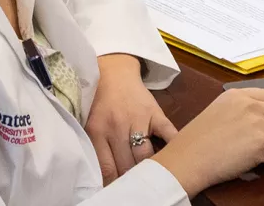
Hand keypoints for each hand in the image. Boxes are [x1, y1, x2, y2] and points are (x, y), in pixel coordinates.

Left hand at [85, 54, 176, 181]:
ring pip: (145, 156)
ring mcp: (138, 119)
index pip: (107, 168)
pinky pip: (168, 134)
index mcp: (97, 131)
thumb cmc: (99, 102)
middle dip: (131, 179)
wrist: (113, 71)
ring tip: (151, 177)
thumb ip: (96, 149)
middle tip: (135, 187)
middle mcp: (117, 126)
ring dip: (149, 169)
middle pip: (127, 165)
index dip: (114, 184)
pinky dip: (172, 148)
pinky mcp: (155, 113)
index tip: (117, 192)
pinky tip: (173, 159)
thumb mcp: (89, 124)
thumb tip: (105, 180)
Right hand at [151, 87, 263, 195]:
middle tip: (263, 140)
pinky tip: (253, 160)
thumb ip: (239, 109)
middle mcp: (250, 105)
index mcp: (238, 95)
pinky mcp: (262, 143)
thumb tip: (258, 117)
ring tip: (255, 152)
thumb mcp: (217, 110)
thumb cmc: (195, 141)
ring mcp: (258, 123)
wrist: (188, 159)